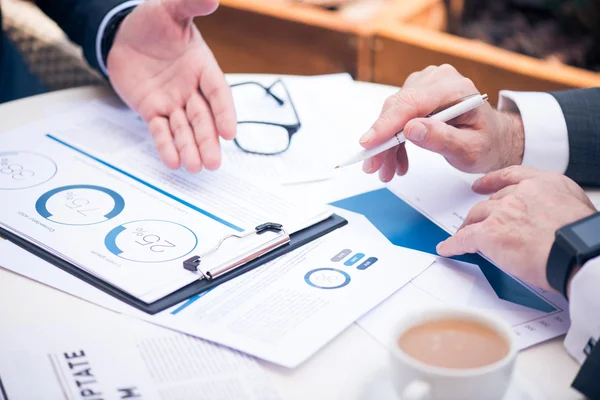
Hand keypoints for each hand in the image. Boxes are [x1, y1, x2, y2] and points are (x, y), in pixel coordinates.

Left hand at [107, 0, 235, 172]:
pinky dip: (166, 145)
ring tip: (194, 167)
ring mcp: (172, 102)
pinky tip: (172, 161)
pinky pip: (160, 130)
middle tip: (213, 162)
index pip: (217, 92)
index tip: (229, 133)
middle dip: (207, 140)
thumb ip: (190, 5)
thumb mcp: (171, 10)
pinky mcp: (152, 110)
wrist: (123, 33)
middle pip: (202, 118)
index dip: (224, 112)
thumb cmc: (153, 22)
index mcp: (202, 67)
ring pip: (183, 129)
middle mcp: (191, 89)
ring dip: (189, 148)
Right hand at [360, 64, 524, 181]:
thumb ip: (442, 139)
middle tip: (374, 168)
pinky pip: (396, 117)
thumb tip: (411, 129)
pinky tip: (397, 160)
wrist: (493, 138)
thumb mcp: (470, 150)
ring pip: (393, 114)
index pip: (412, 102)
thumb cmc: (486, 143)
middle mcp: (438, 79)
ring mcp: (426, 84)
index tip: (368, 144)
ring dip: (386, 145)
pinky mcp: (418, 94)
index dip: (386, 124)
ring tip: (388, 170)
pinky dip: (393, 141)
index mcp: (455, 89)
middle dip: (382, 142)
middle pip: (398, 109)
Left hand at [436, 166, 595, 290]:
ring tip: (463, 235)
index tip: (480, 185)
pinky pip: (464, 238)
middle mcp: (521, 193)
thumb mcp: (576, 206)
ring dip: (468, 227)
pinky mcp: (490, 233)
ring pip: (476, 217)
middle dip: (483, 213)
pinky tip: (448, 248)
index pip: (511, 175)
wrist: (579, 253)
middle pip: (491, 201)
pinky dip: (453, 244)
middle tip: (476, 222)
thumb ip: (555, 203)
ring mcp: (503, 212)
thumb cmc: (583, 238)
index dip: (492, 181)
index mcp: (544, 183)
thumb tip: (550, 217)